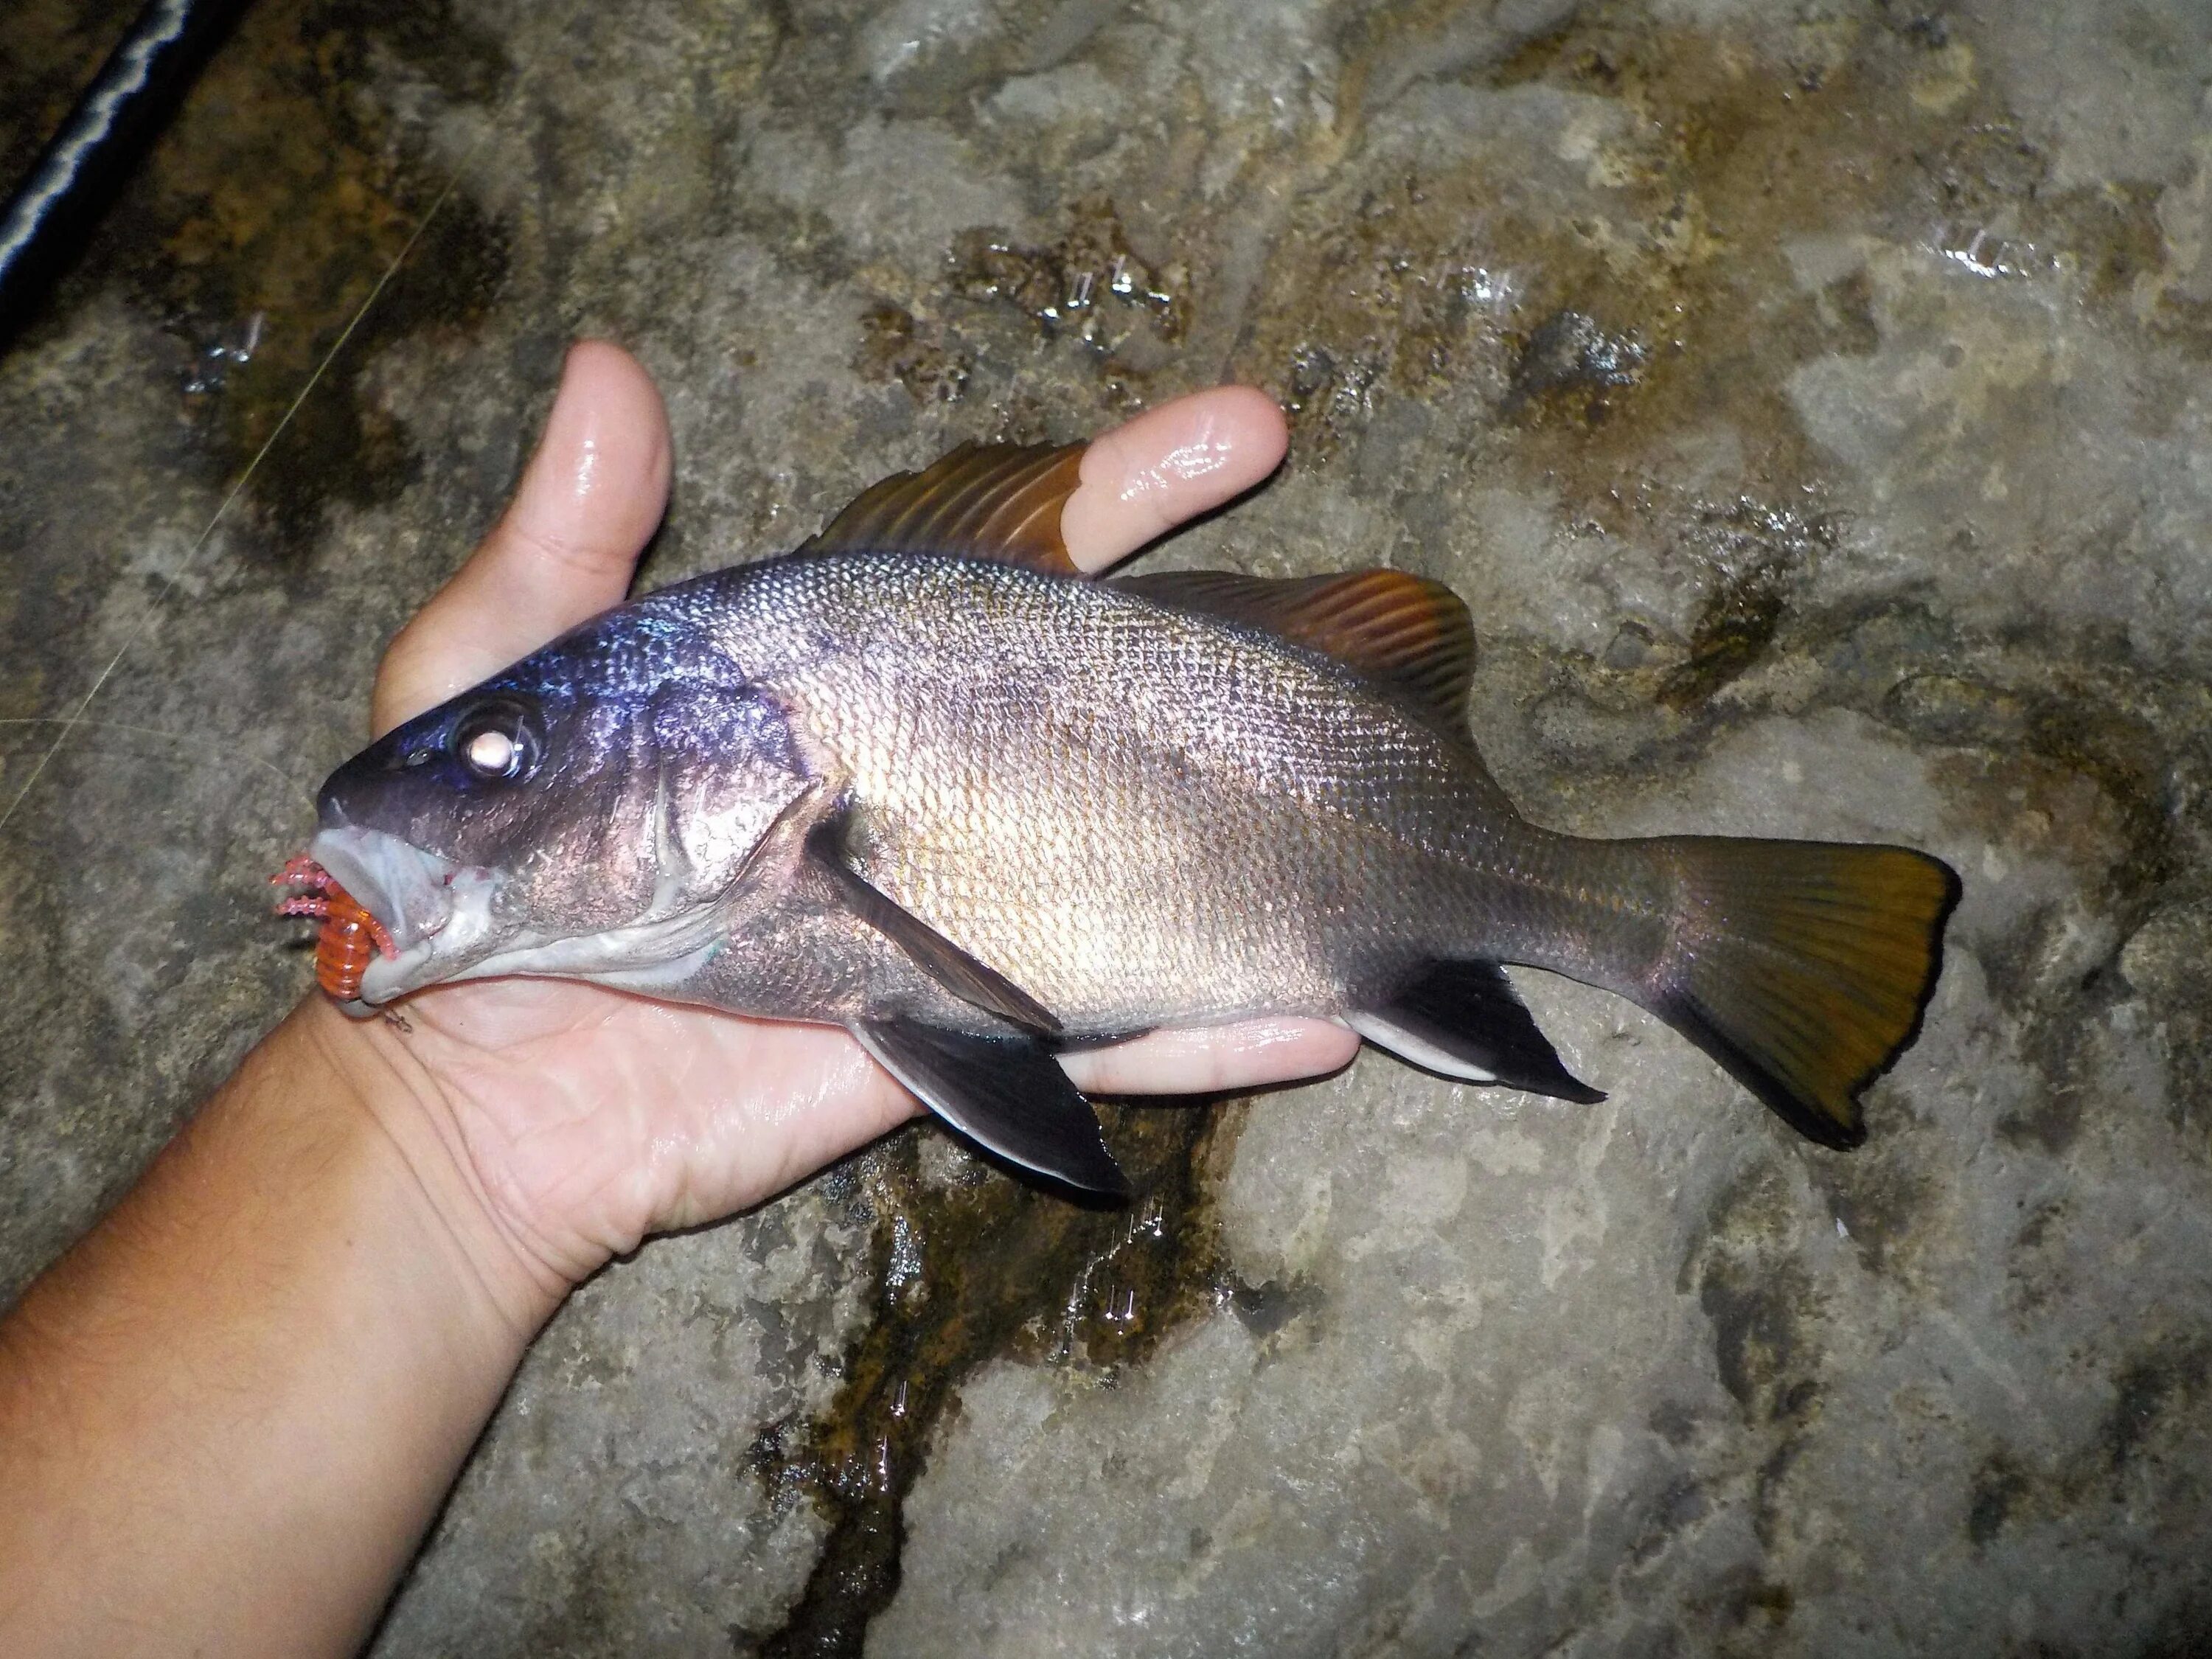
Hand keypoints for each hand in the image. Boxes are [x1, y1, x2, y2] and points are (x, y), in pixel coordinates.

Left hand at [341, 343, 1359, 1297]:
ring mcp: (967, 904)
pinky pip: (1108, 1034)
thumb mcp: (500, 673)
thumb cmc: (494, 862)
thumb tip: (612, 365)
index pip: (1016, 553)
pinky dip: (1212, 1030)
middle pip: (1121, 696)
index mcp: (854, 673)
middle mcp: (936, 777)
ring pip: (1150, 865)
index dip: (1134, 488)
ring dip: (1271, 851)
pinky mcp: (966, 1027)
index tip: (1246, 433)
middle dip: (1253, 650)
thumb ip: (571, 540)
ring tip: (1397, 843)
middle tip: (1379, 618)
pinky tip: (1325, 1012)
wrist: (488, 1090)